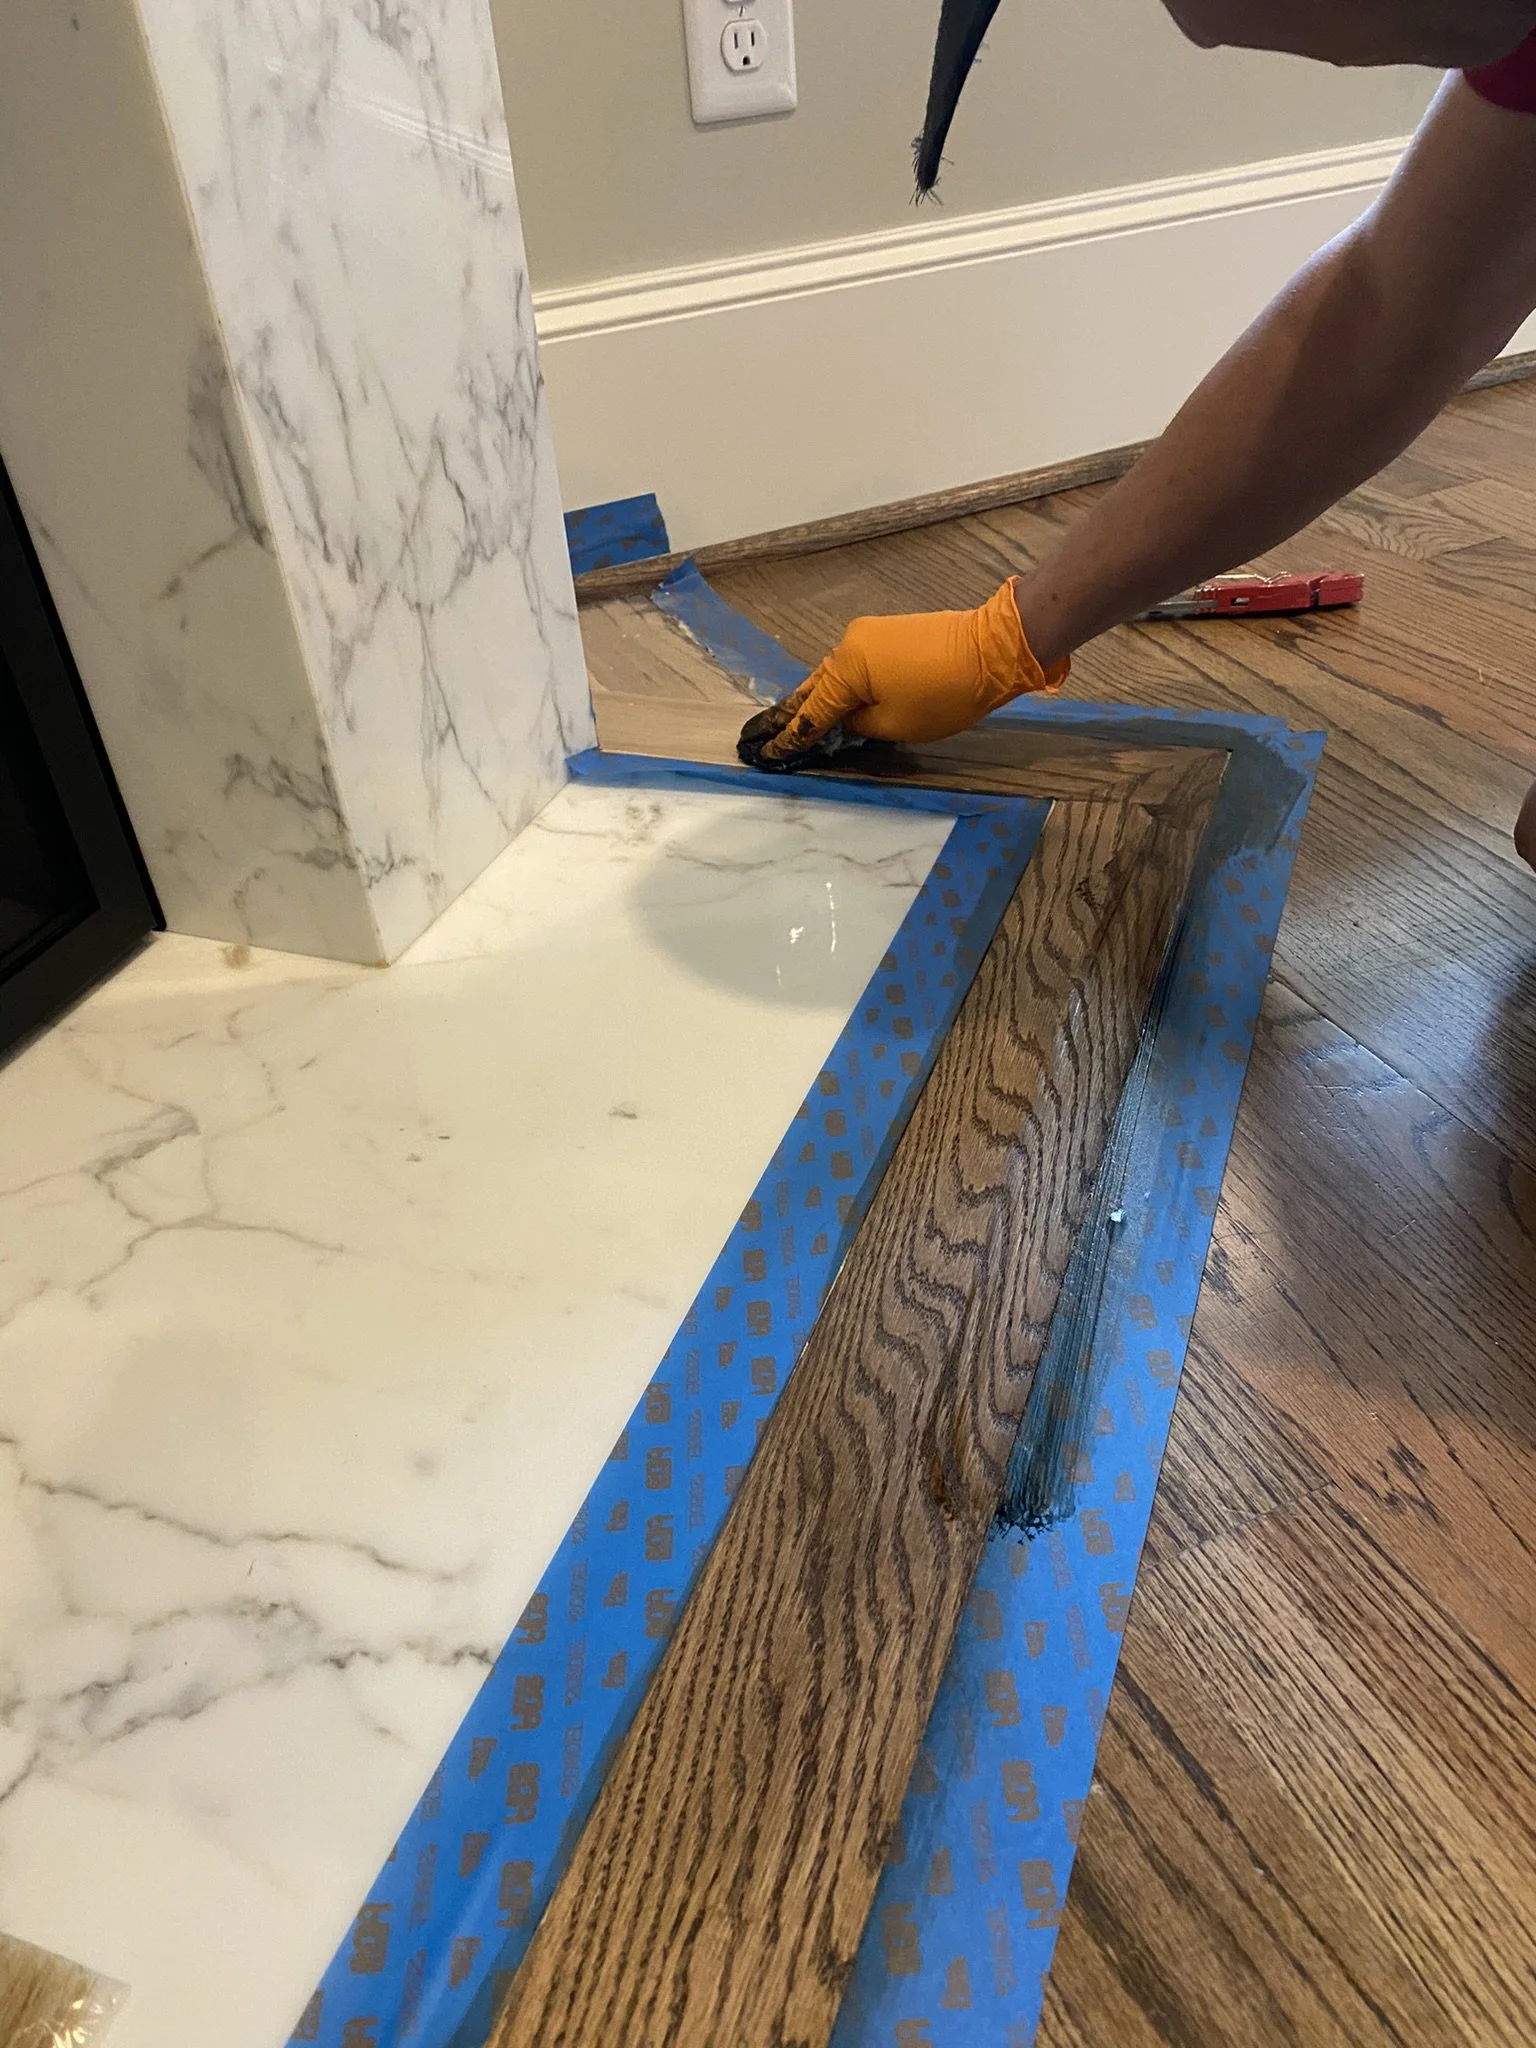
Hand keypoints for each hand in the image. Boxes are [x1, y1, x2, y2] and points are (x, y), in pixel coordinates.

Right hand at [738, 578, 1068, 769]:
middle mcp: (847, 646)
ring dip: (816, 700)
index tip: (764, 755)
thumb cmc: (945, 694)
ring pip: (832, 676)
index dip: (787, 738)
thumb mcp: (895, 725)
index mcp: (845, 669)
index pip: (808, 713)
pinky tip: (833, 704)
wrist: (993, 648)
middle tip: (762, 737)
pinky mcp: (886, 634)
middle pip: (812, 688)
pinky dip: (841, 687)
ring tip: (792, 725)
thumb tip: (845, 721)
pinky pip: (852, 667)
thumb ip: (859, 726)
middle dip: (790, 715)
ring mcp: (867, 636)